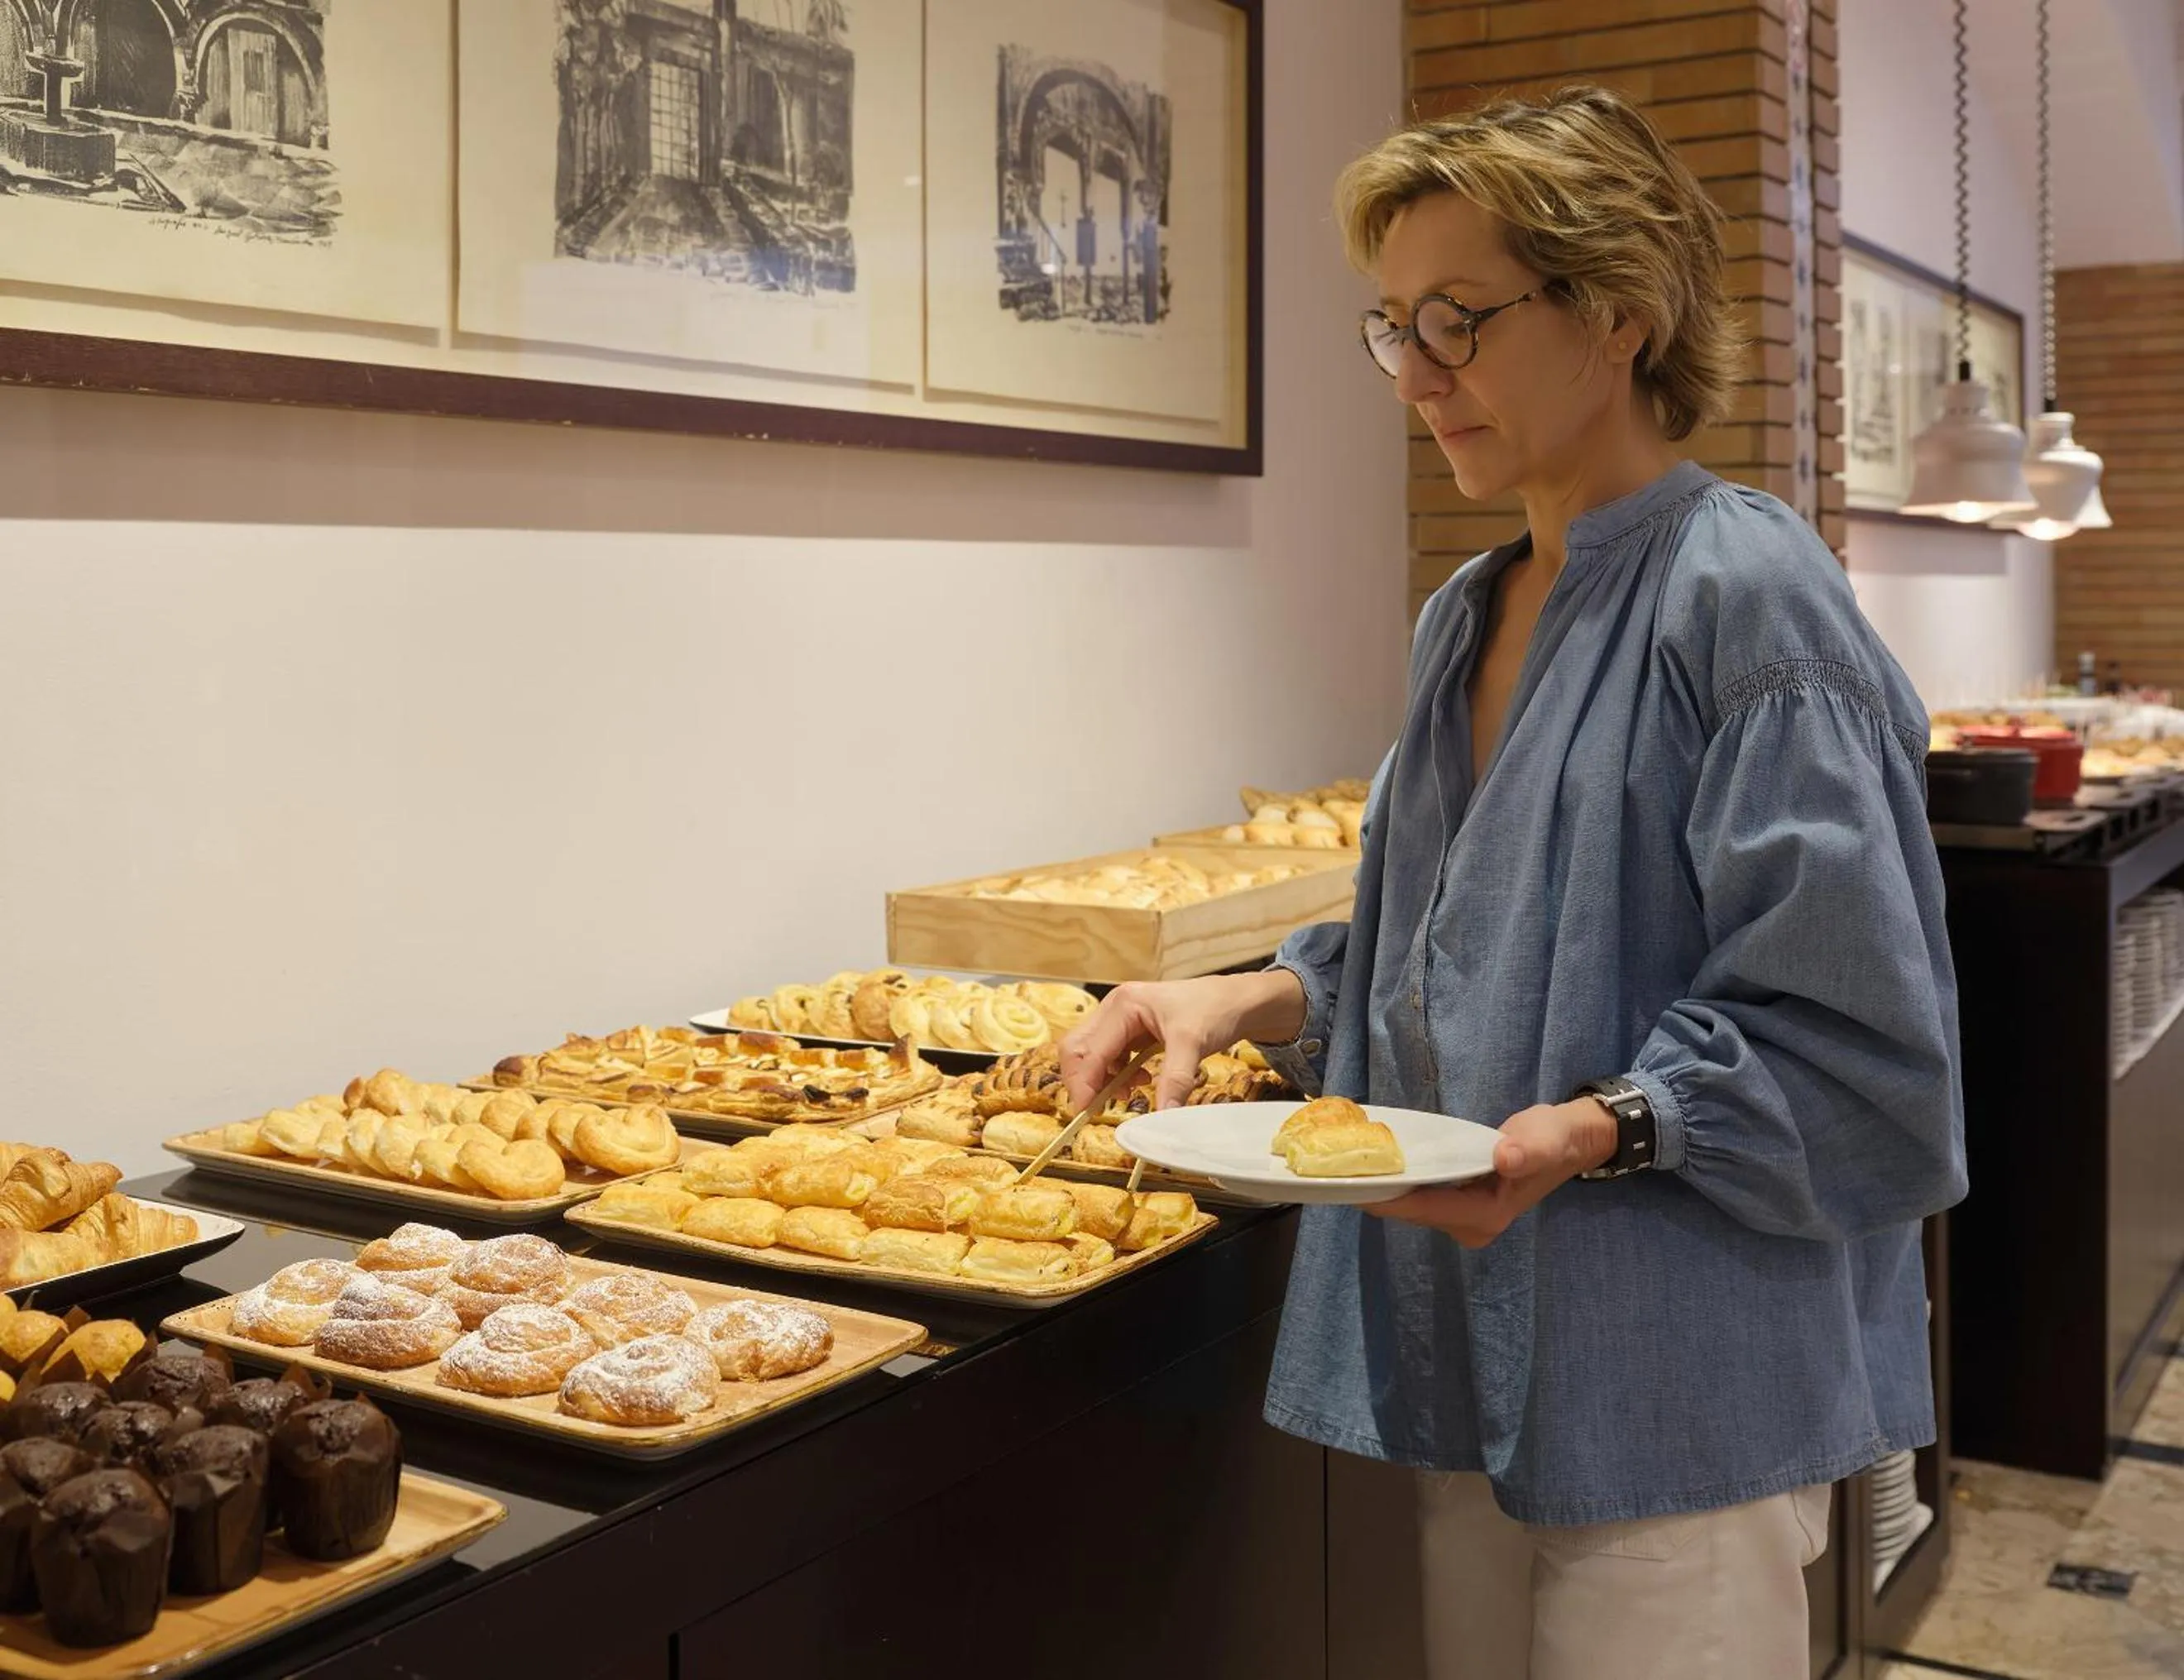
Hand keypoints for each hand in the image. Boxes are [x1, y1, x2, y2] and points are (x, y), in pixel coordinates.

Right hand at [1060, 970, 1305, 1113]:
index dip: (1083, 1084)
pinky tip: (1141, 1080)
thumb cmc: (1215, 1010)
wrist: (1238, 1000)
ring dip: (1103, 1079)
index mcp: (1124, 1005)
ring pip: (1092, 1054)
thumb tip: (1162, 1118)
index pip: (1088, 1050)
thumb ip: (1175, 1080)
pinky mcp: (1131, 1030)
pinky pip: (1110, 1056)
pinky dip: (1117, 1074)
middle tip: (1101, 1107)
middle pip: (1078, 1049)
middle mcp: (1116, 1008)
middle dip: (1085, 1081)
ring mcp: (1121, 1018)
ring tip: (1132, 1091)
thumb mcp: (1194, 1045)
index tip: (1086, 1114)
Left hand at [1366, 1099, 1618, 1247]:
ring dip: (1386, 1188)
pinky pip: (1421, 1197)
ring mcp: (1465, 1219)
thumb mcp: (1545, 1140)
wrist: (1569, 1142)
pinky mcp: (1460, 1205)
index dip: (1386, 1198)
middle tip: (1338, 1166)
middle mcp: (1471, 1226)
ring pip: (1413, 1206)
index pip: (1424, 1209)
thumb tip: (1505, 1158)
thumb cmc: (1554, 1140)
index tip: (1349, 1185)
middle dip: (1379, 1192)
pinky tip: (1379, 1164)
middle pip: (1412, 1211)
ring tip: (1349, 1163)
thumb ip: (1526, 1151)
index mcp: (1486, 1216)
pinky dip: (1401, 1182)